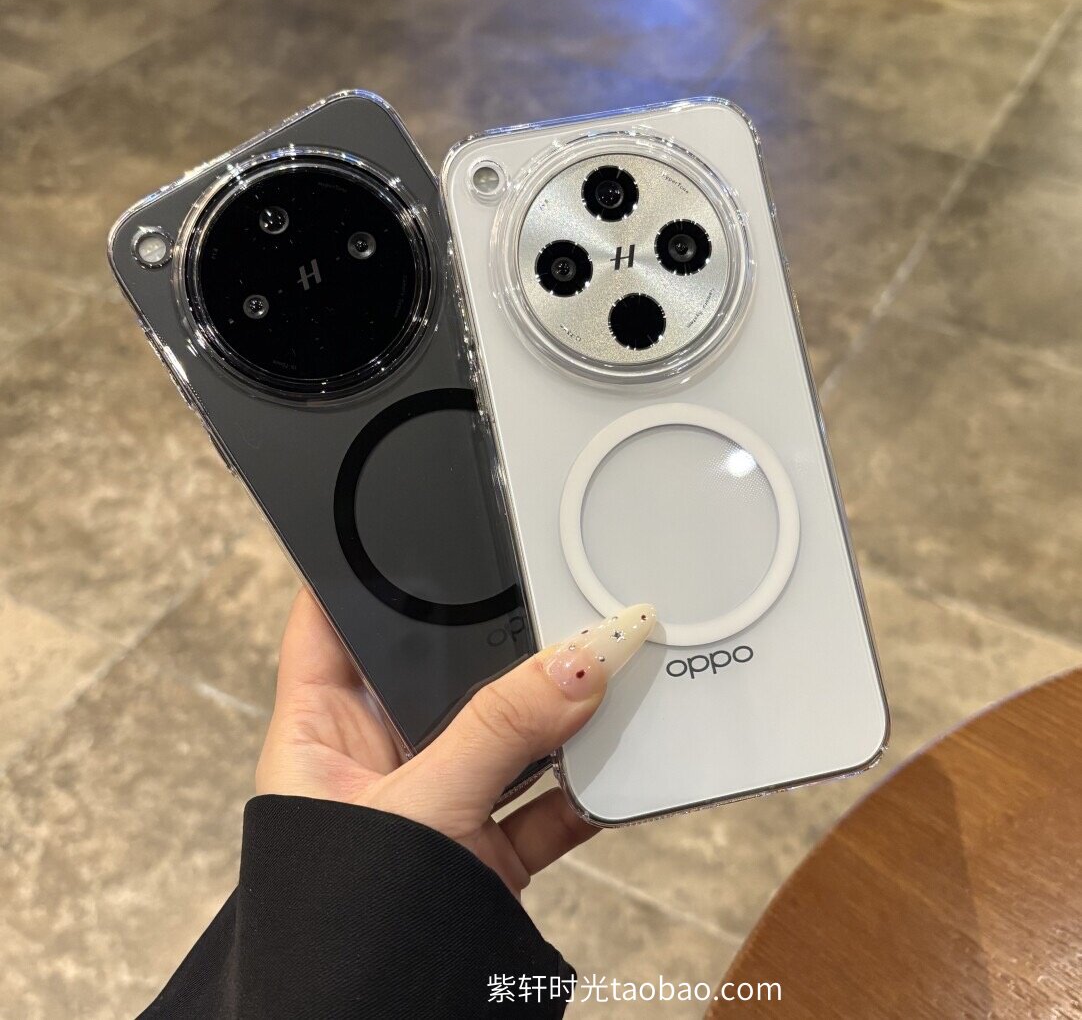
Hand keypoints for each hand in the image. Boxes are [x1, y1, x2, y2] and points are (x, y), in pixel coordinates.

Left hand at [256, 589, 654, 895]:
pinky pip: (543, 796)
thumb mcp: (418, 808)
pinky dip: (583, 784)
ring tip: (604, 660)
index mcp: (318, 729)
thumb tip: (580, 661)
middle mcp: (377, 754)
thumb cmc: (341, 929)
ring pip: (501, 728)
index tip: (423, 512)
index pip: (332, 618)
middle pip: (438, 666)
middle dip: (495, 636)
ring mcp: (438, 798)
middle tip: (552, 585)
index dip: (367, 567)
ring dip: (552, 708)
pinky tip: (619, 752)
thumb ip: (500, 732)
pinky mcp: (485, 846)